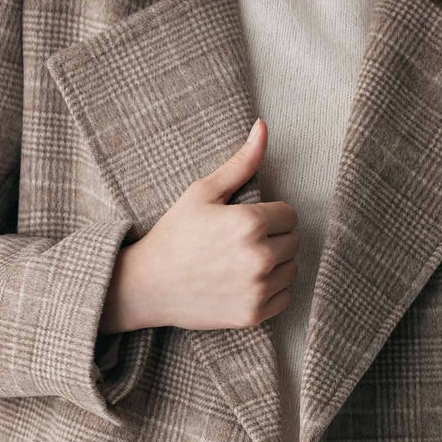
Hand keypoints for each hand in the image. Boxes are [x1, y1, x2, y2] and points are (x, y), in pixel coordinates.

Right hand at [101, 118, 297, 333]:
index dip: (270, 214)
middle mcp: (259, 257)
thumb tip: (263, 127)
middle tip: (242, 242)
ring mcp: (258, 289)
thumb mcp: (203, 192)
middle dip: (274, 238)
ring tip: (244, 262)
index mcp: (250, 222)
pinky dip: (273, 291)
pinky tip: (246, 283)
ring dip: (277, 264)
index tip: (245, 221)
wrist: (147, 285)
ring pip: (293, 269)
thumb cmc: (175, 234)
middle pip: (294, 241)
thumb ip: (241, 163)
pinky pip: (286, 297)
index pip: (290, 214)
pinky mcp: (254, 314)